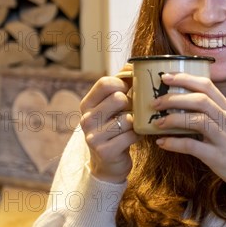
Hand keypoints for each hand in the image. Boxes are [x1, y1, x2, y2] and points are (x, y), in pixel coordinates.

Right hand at [79, 65, 140, 182]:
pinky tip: (135, 137)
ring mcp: (93, 136)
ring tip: (134, 125)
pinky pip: (132, 135)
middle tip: (134, 111)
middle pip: (119, 98)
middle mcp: (86, 119)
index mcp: (87, 104)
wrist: (107, 163)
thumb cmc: (114, 128)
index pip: (106, 82)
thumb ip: (121, 84)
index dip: (124, 82)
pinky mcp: (105, 151)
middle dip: (133, 104)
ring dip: (137, 121)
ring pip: (128, 118)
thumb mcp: (112, 106)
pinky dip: (139, 135)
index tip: (132, 88)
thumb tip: (135, 63)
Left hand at [152, 73, 225, 221]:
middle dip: (174, 97)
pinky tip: (162, 142)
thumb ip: (213, 115)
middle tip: (156, 101)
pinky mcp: (217, 157)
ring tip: (158, 122)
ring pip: (197, 120)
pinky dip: (174, 143)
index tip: (166, 77)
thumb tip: (184, 107)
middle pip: (200, 100)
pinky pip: (192, 146)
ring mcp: (224, 139)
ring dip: (173, 118)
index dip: (185, 79)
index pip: (207, 86)